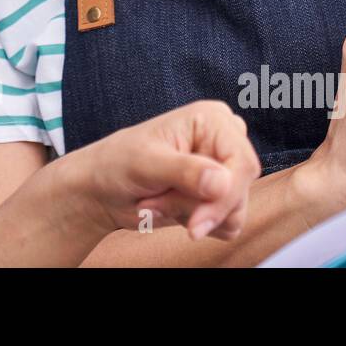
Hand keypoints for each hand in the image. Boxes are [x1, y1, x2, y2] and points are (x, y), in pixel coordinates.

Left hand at [60, 100, 260, 240]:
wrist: (103, 189)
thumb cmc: (118, 164)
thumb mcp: (147, 163)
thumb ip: (185, 171)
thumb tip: (223, 182)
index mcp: (213, 120)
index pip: (243, 164)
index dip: (225, 197)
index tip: (196, 224)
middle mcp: (223, 142)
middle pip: (241, 191)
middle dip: (197, 207)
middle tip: (157, 200)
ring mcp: (222, 169)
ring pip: (233, 212)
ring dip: (191, 215)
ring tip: (158, 200)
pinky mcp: (216, 195)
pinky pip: (225, 224)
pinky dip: (194, 223)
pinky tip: (167, 207)